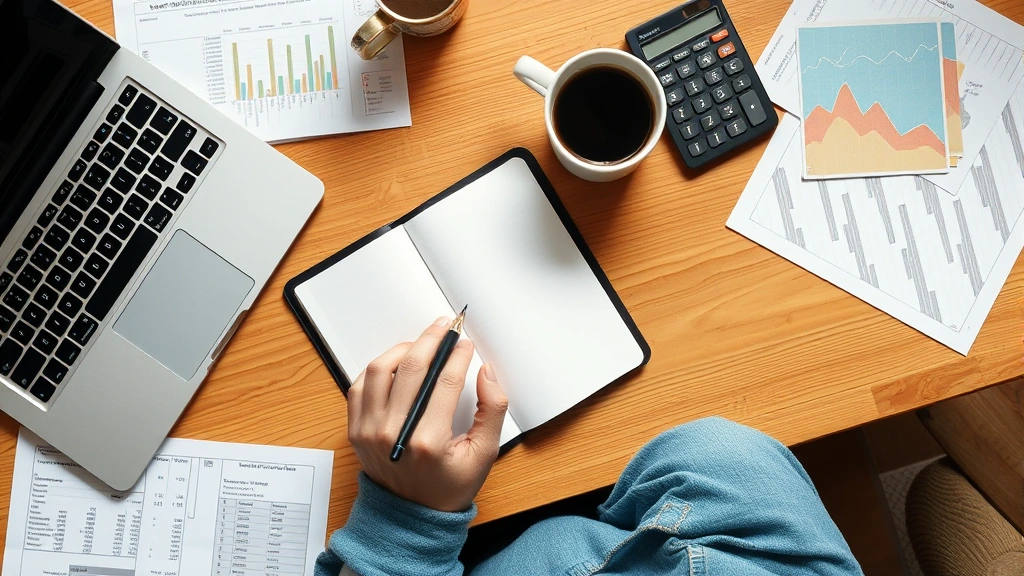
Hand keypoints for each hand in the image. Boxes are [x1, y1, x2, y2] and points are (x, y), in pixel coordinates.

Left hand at [347, 317, 508, 511]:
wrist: (409, 517)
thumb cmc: (446, 487)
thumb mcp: (483, 454)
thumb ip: (493, 411)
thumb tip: (487, 373)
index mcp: (427, 441)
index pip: (446, 381)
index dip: (458, 355)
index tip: (465, 344)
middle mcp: (393, 433)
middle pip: (413, 367)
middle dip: (432, 339)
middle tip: (444, 327)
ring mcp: (369, 430)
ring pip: (381, 369)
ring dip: (403, 349)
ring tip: (421, 344)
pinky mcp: (355, 429)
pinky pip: (360, 385)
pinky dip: (378, 368)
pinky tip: (397, 364)